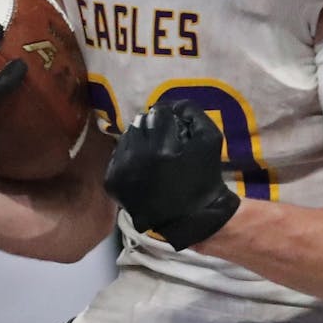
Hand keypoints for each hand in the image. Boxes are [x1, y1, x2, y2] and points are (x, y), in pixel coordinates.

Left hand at [104, 99, 240, 250]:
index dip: (168, 116)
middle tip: (162, 137)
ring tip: (152, 150)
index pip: (158, 113)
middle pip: (139, 123)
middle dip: (152, 126)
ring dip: (139, 139)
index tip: (172, 123)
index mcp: (160, 149)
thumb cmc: (205, 178)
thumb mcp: (210, 139)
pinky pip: (117, 156)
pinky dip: (128, 155)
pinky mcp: (112, 183)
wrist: (191, 218)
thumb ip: (194, 113)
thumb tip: (174, 103)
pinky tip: (141, 163)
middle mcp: (135, 159)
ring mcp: (120, 172)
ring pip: (126, 138)